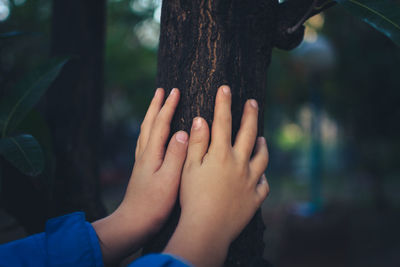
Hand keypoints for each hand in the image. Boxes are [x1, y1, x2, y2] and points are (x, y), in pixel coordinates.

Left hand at [93, 88, 187, 264]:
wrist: (133, 223)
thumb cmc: (153, 205)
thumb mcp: (169, 180)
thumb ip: (176, 156)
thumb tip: (182, 132)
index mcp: (152, 154)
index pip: (161, 124)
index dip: (168, 106)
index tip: (175, 91)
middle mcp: (144, 154)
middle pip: (149, 123)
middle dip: (156, 105)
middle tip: (162, 90)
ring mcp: (141, 162)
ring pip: (145, 131)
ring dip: (151, 115)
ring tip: (157, 105)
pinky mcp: (142, 170)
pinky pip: (145, 141)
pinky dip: (150, 130)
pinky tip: (154, 135)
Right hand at [164, 85, 269, 266]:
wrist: (207, 228)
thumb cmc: (193, 197)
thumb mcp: (189, 167)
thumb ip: (197, 142)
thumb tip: (201, 120)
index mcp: (221, 154)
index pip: (223, 122)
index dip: (224, 103)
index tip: (225, 88)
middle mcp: (240, 164)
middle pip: (249, 134)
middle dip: (251, 115)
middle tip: (253, 102)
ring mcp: (250, 181)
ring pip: (262, 158)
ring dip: (262, 145)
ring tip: (262, 137)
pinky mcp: (255, 198)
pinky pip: (264, 184)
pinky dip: (263, 177)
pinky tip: (260, 174)